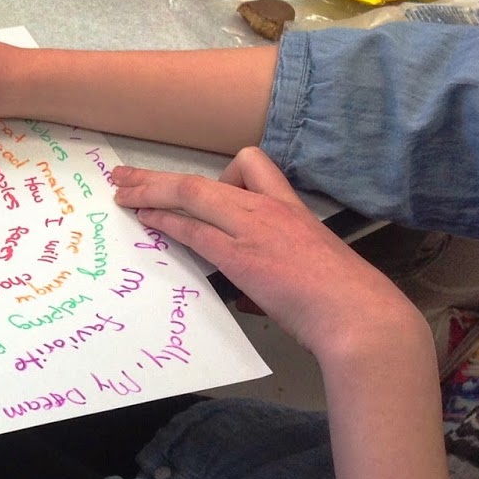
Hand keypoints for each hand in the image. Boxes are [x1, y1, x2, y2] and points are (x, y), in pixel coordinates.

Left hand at [112, 149, 426, 361]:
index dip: (217, 173)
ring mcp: (253, 228)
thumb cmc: (342, 297)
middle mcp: (269, 208)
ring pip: (190, 194)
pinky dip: (163, 220)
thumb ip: (277, 260)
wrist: (358, 313)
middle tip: (127, 174)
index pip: (251, 165)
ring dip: (149, 192)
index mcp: (290, 205)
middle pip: (203, 179)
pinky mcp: (240, 255)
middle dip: (159, 176)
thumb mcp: (309, 262)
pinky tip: (144, 219)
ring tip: (121, 192)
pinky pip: (192, 228)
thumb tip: (257, 285)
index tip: (190, 187)